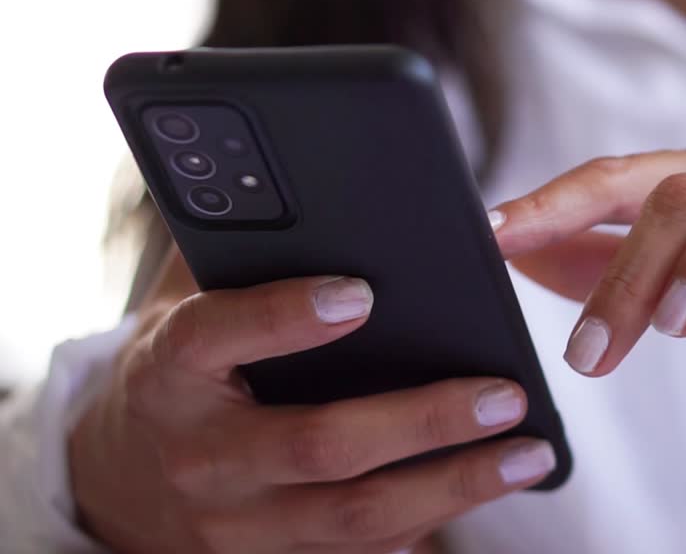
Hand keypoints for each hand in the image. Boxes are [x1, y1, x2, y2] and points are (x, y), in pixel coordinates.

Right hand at [70, 250, 555, 553]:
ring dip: (454, 484)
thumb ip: (243, 259)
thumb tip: (330, 201)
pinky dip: (433, 518)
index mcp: (167, 374)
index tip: (360, 292)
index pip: (214, 338)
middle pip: (317, 444)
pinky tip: (488, 483)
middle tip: (503, 393)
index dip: (282, 317)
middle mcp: (202, 457)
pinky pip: (363, 550)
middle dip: (422, 421)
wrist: (122, 483)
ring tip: (529, 450)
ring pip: (356, 514)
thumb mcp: (186, 311)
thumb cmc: (183, 374)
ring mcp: (238, 525)